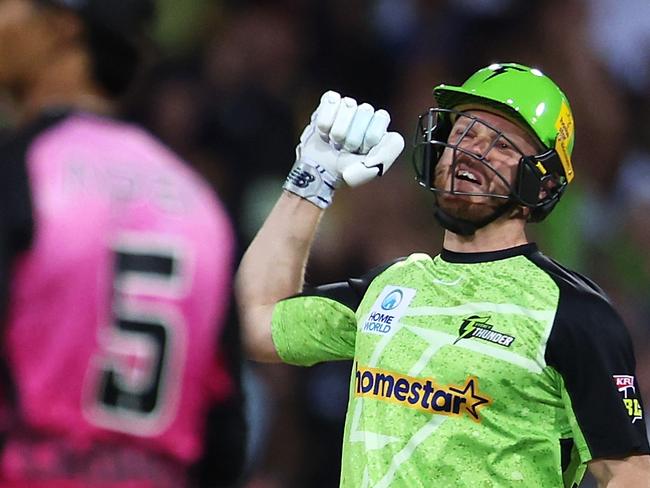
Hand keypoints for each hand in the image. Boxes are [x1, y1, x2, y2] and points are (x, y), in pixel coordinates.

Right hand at [284, 91, 403, 207]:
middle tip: (346, 148)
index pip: (382, 117)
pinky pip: (331, 101)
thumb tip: (379, 147)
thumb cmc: (347, 170)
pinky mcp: (331, 101)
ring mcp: (349, 106)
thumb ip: (383, 158)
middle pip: (366, 110)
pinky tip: (325, 132)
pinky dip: (325, 122)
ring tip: (335, 141)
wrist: (320, 169)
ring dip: (337, 131)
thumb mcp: (369, 171)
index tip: (361, 151)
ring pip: (348, 105)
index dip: (370, 137)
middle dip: (352, 136)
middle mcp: (366, 114)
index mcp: (380, 127)